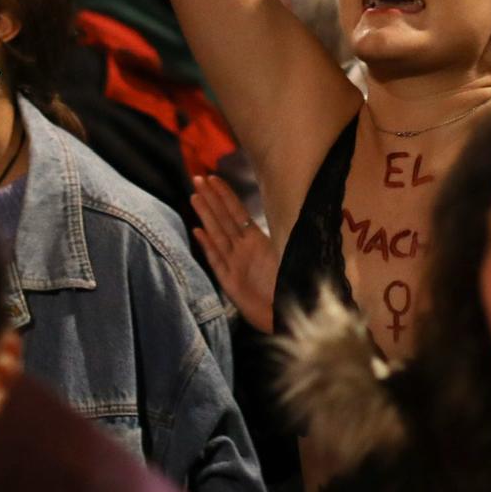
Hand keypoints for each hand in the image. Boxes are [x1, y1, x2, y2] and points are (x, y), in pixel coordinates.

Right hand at [191, 176, 277, 334]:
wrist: (287, 314)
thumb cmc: (291, 283)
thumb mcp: (290, 252)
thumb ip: (285, 233)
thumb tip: (295, 203)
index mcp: (256, 241)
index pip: (236, 212)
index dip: (225, 195)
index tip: (213, 177)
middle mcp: (242, 249)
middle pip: (223, 219)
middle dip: (210, 199)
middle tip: (197, 178)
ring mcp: (234, 264)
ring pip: (217, 235)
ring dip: (206, 216)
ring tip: (195, 197)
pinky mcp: (230, 281)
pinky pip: (216, 260)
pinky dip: (206, 246)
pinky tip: (197, 231)